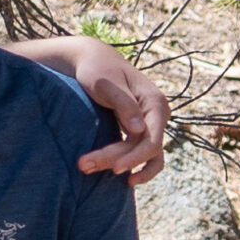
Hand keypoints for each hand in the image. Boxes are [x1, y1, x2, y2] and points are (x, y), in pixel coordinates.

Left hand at [74, 56, 169, 187]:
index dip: (135, 157)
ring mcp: (150, 125)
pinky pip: (141, 156)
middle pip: (145, 150)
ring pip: (144, 157)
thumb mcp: (106, 84)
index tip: (114, 168)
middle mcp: (157, 116)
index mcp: (155, 102)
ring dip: (123, 167)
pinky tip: (117, 177)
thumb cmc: (98, 70)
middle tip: (83, 165)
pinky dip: (131, 167)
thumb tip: (139, 130)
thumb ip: (123, 104)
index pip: (153, 140)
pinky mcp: (139, 132)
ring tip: (90, 170)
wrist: (94, 62)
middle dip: (115, 160)